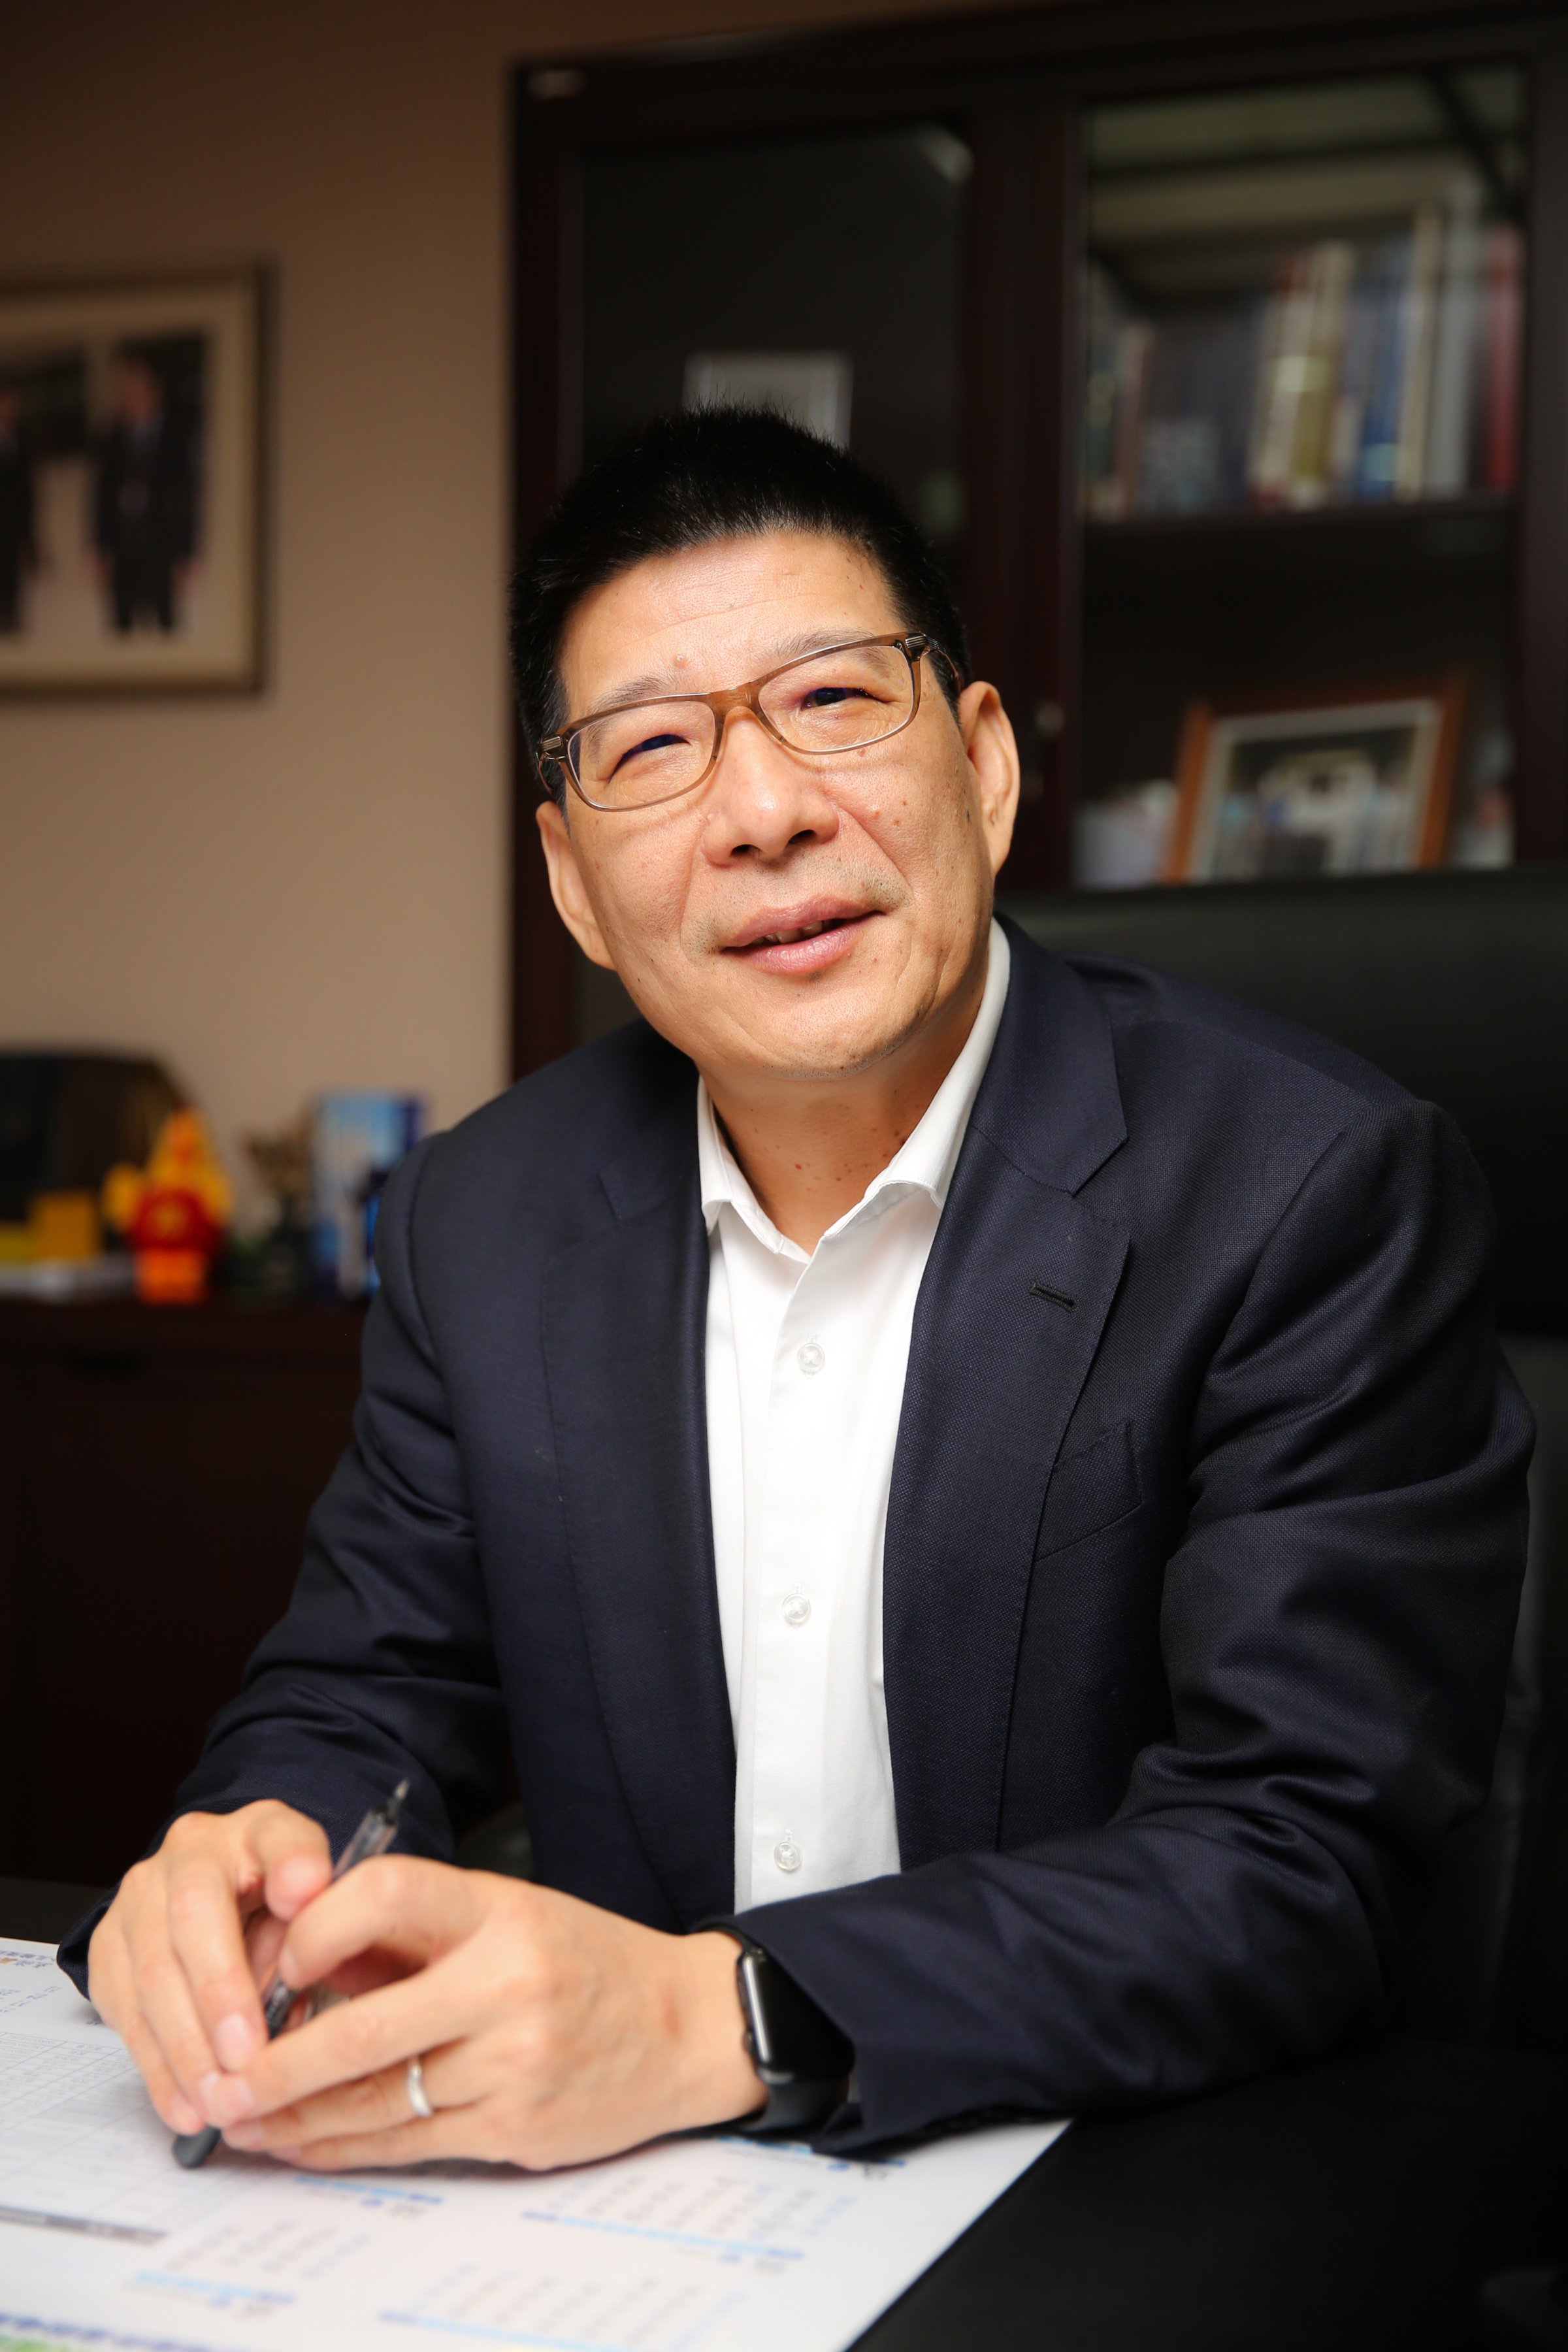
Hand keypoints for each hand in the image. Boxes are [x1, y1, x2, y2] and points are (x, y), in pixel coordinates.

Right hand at [87, 1803, 333, 2137]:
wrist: (223, 1895)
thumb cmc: (282, 1907)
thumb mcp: (321, 1908)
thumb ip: (318, 1935)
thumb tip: (299, 1986)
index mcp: (259, 1829)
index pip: (279, 1838)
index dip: (293, 1868)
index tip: (306, 1898)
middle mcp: (189, 1852)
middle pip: (195, 1915)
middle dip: (220, 1995)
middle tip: (248, 2059)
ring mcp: (138, 1897)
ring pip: (150, 1973)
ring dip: (185, 2048)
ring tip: (218, 2100)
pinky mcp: (108, 1947)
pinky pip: (124, 2012)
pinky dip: (158, 2068)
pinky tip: (184, 2106)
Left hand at [197, 1859, 764, 2170]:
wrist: (686, 2024)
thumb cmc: (583, 1960)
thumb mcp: (506, 1913)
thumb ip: (411, 1935)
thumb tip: (299, 1961)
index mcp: (500, 1909)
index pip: (386, 1893)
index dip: (316, 1929)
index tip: (275, 1961)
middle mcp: (507, 1982)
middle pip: (362, 2029)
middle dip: (273, 2064)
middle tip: (218, 2080)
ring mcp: (514, 2061)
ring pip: (376, 2100)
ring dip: (295, 2117)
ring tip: (240, 2119)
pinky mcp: (517, 2128)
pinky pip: (409, 2145)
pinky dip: (344, 2147)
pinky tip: (303, 2144)